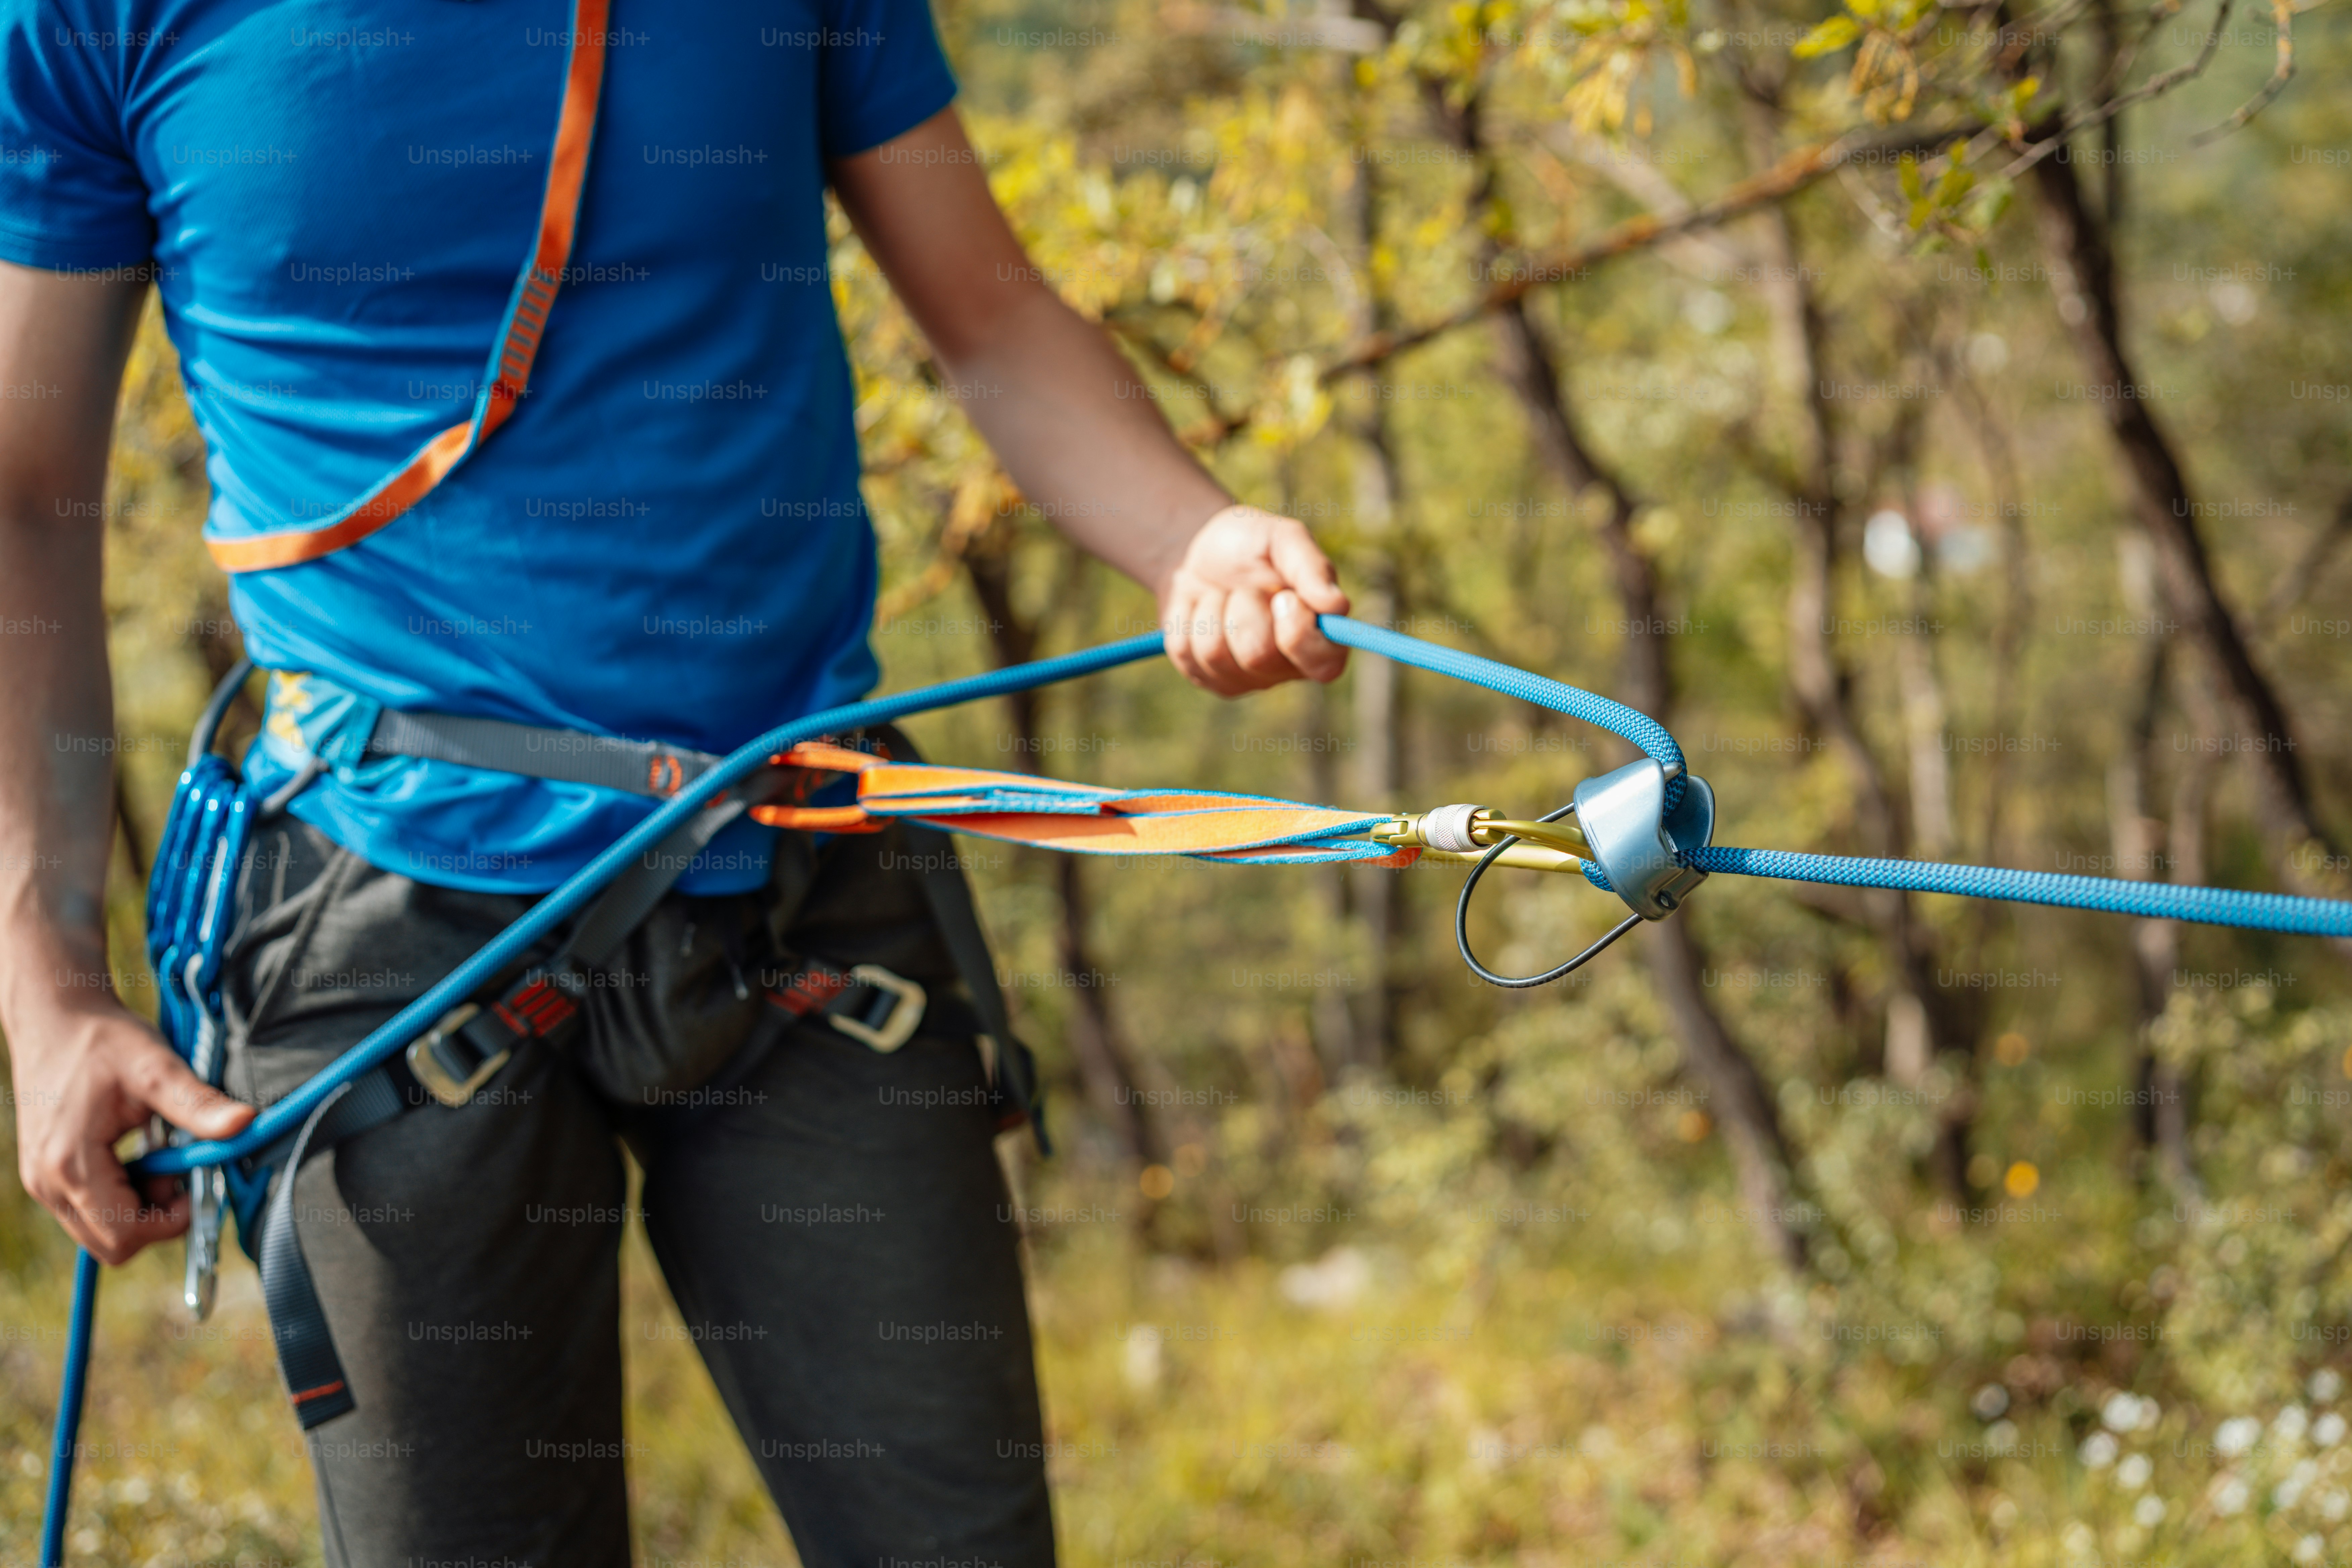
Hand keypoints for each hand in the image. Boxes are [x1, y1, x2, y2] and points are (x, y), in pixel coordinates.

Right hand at [10, 994, 254, 1263]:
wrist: (54, 1017)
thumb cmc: (103, 1039)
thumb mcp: (157, 1067)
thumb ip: (198, 1104)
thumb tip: (246, 1123)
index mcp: (70, 1164)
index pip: (125, 1236)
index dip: (171, 1220)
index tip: (193, 1182)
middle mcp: (47, 1184)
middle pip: (112, 1244)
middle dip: (156, 1217)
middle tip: (175, 1167)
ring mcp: (42, 1183)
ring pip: (100, 1232)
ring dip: (140, 1205)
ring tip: (156, 1155)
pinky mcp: (46, 1176)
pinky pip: (90, 1211)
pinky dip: (121, 1195)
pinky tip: (136, 1155)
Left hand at [1156, 504, 1350, 695]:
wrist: (1200, 551)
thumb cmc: (1253, 545)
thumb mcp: (1284, 539)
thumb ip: (1313, 568)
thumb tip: (1338, 606)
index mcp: (1320, 638)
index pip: (1324, 665)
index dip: (1298, 632)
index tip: (1284, 596)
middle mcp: (1286, 667)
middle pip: (1259, 655)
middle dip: (1244, 607)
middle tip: (1247, 588)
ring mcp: (1244, 677)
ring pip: (1216, 654)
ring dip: (1213, 609)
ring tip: (1223, 595)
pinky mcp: (1205, 676)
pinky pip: (1185, 651)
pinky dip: (1187, 616)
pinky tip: (1200, 607)